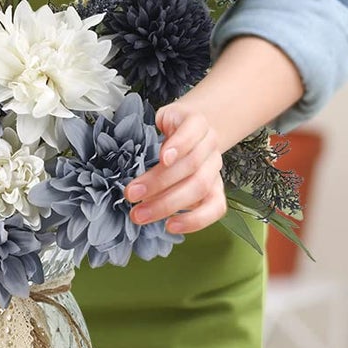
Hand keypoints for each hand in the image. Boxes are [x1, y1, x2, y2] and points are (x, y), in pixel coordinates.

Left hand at [124, 95, 227, 234]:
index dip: (179, 145)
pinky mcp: (218, 190)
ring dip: (167, 205)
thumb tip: (128, 163)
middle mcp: (210, 145)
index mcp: (197, 122)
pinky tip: (170, 226)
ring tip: (140, 215)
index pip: (191, 132)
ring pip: (199, 188)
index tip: (162, 158)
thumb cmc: (171, 128)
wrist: (196, 131)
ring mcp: (215, 169)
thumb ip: (151, 134)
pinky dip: (194, 220)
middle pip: (191, 166)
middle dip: (158, 183)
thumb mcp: (161, 120)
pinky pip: (215, 209)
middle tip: (130, 195)